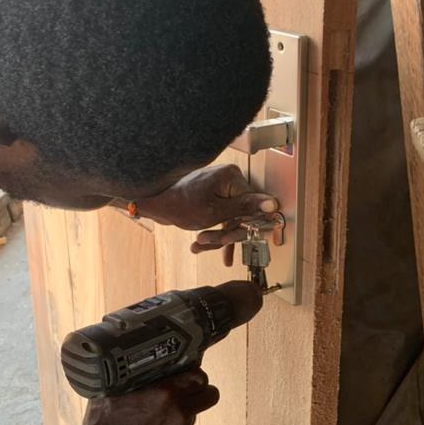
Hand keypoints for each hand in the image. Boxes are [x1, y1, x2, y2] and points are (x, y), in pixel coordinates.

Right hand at [76, 370, 218, 424]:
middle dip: (200, 393)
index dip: (193, 376)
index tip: (187, 377)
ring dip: (181, 416)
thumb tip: (143, 369)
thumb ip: (136, 380)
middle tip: (186, 395)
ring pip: (193, 417)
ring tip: (157, 421)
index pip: (198, 376)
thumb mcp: (112, 392)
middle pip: (209, 395)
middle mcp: (179, 414)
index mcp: (165, 393)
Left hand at [136, 165, 277, 264]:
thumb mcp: (215, 213)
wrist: (150, 201)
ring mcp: (220, 187)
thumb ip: (246, 209)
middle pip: (240, 215)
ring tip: (198, 245)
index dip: (240, 228)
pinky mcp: (212, 196)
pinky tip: (201, 246)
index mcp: (232, 178)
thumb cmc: (179, 204)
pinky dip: (212, 231)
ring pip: (229, 220)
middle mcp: (229, 179)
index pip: (251, 208)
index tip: (228, 241)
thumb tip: (273, 204)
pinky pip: (220, 217)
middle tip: (205, 242)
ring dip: (215, 237)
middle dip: (223, 235)